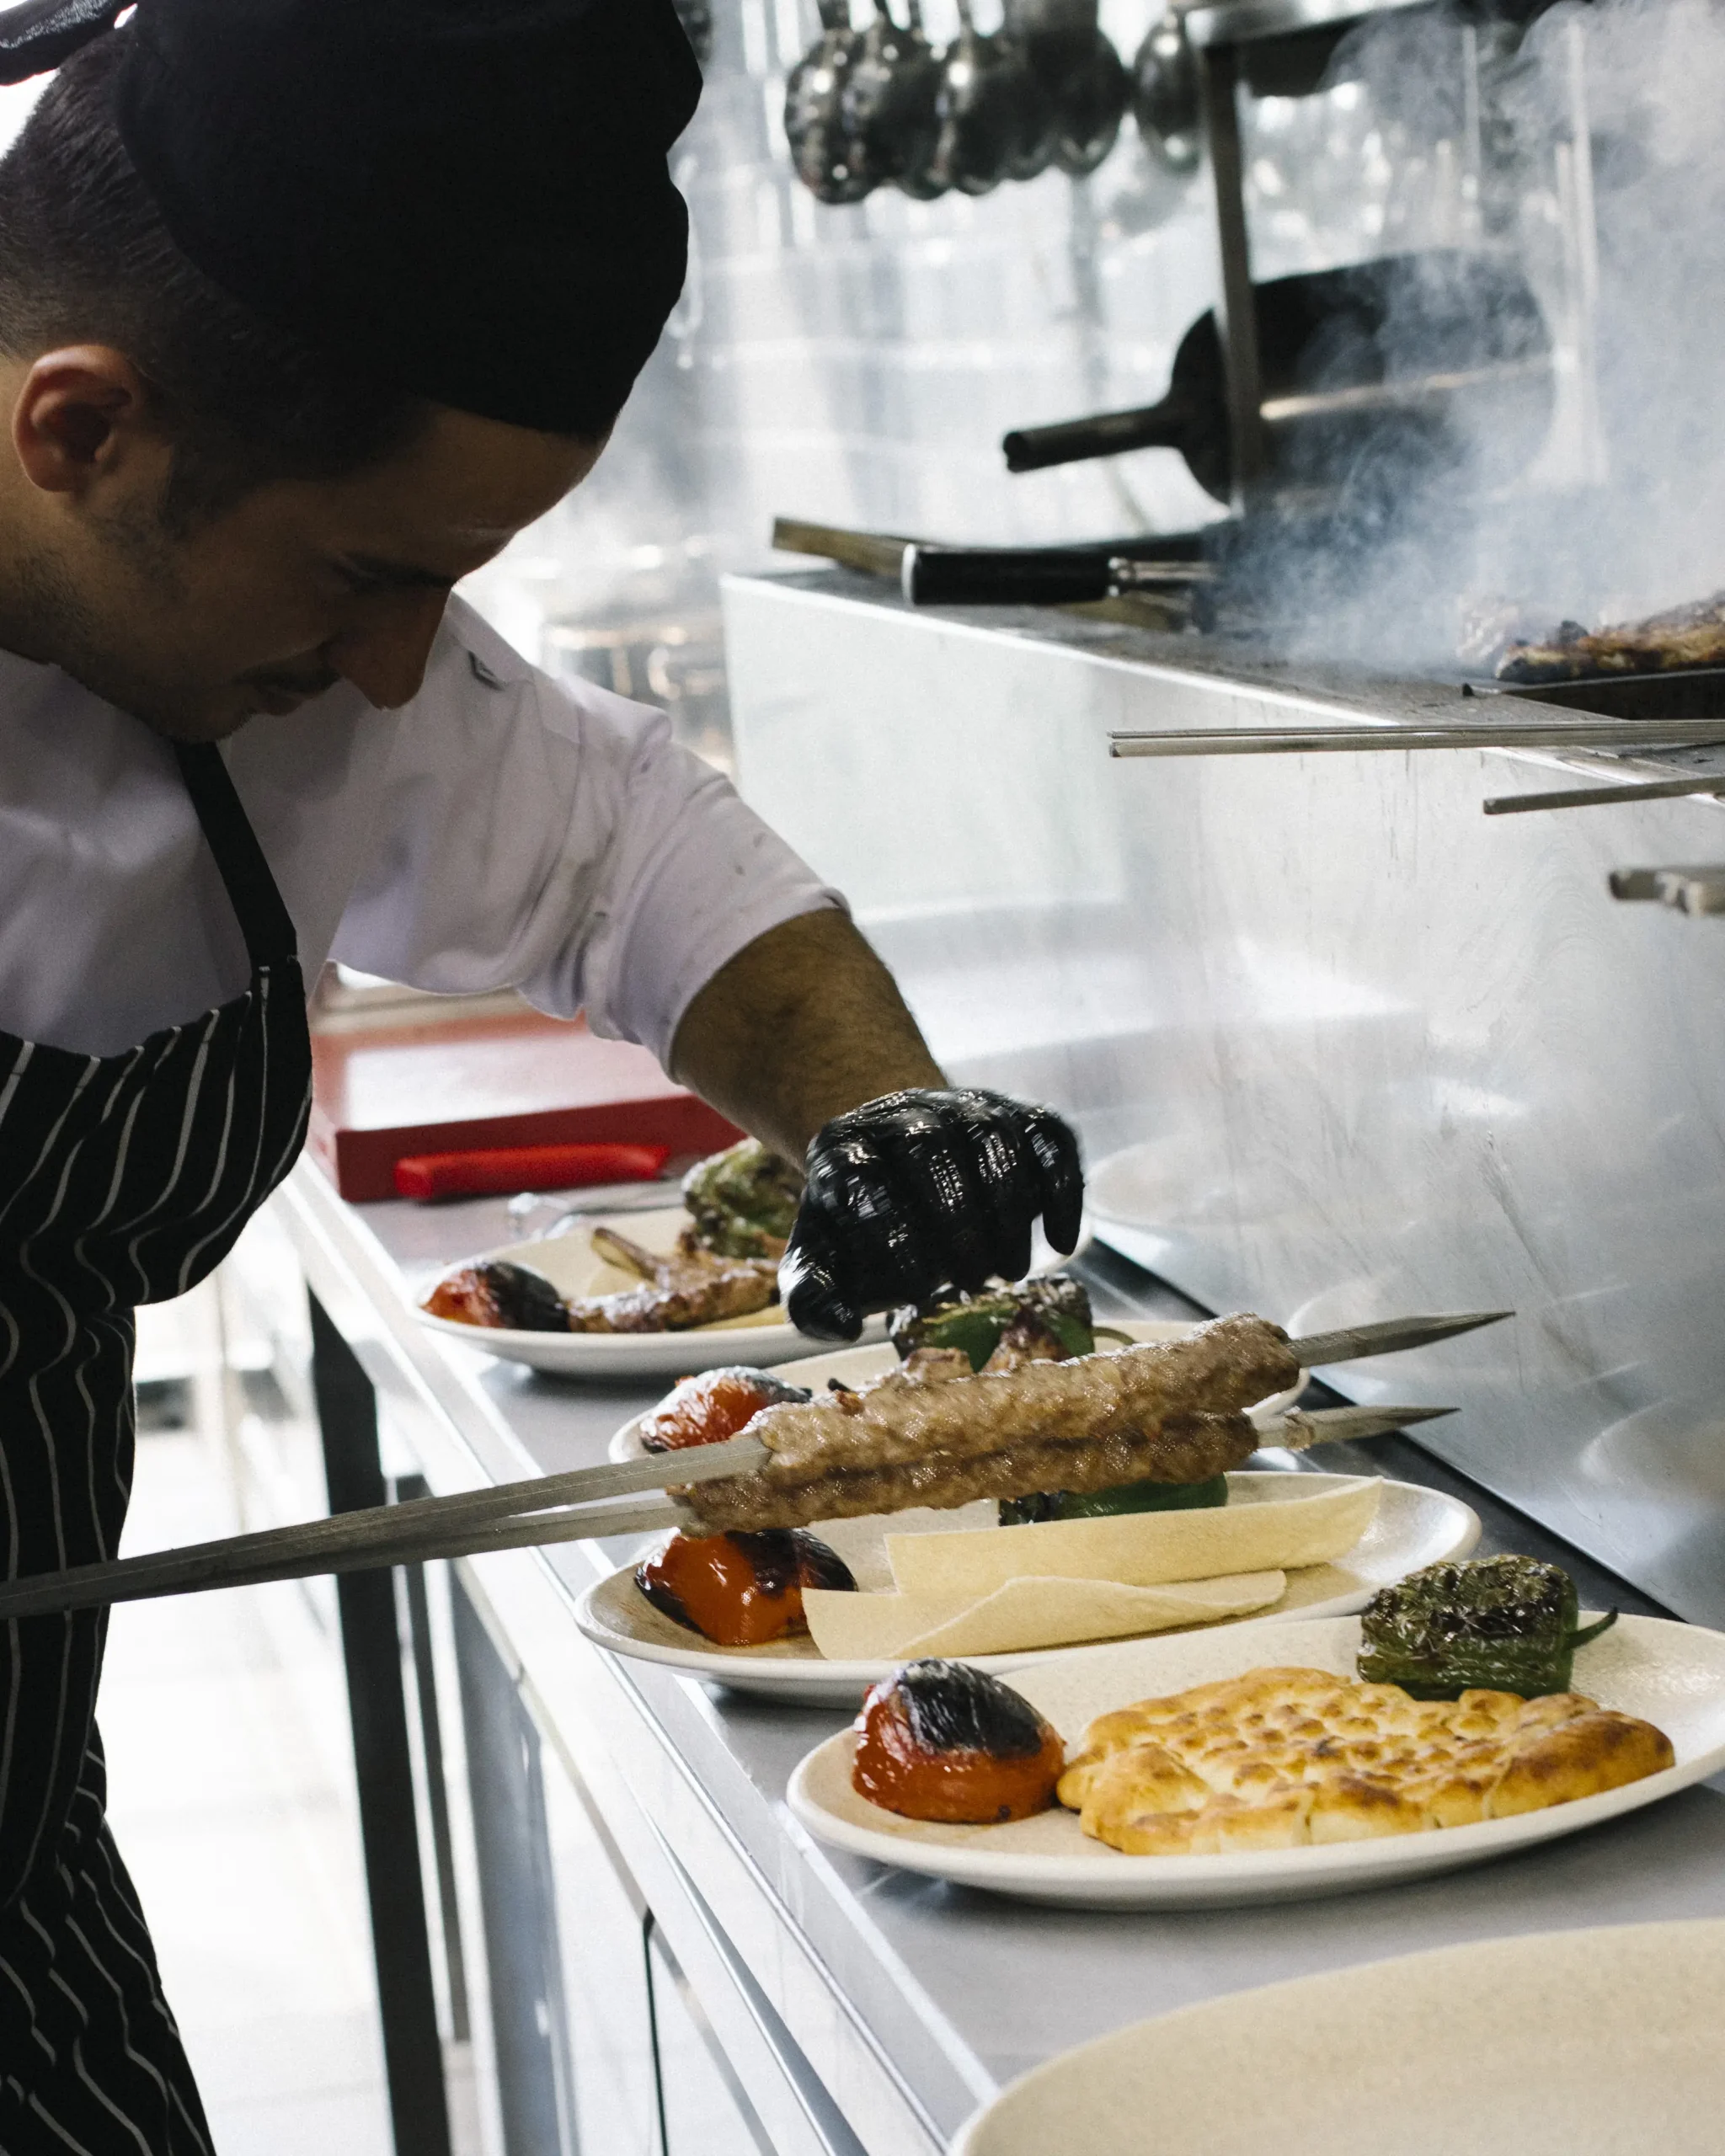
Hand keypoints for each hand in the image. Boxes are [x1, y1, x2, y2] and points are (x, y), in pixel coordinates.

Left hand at [779, 1087, 1084, 1340]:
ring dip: (1009, 1209)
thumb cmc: (860, 1230)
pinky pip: (1049, 1134)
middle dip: (956, 1220)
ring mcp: (963, 1106)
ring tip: (1009, 1271)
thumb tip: (841, 1327)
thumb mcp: (824, 1263)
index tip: (914, 1291)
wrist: (897, 1168)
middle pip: (929, 1145)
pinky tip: (1061, 1242)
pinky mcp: (1017, 1113)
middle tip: (971, 1281)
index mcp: (842, 1149)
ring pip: (993, 1134)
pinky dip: (1062, 1188)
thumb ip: (814, 1299)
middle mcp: (901, 1115)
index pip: (861, 1176)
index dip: (891, 1233)